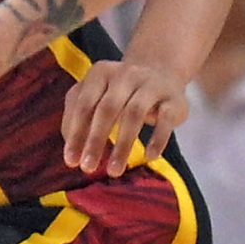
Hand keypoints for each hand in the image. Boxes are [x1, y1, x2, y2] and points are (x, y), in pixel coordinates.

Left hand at [61, 58, 186, 175]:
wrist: (163, 74)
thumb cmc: (122, 93)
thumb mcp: (98, 97)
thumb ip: (79, 117)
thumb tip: (71, 149)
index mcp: (101, 73)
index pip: (84, 104)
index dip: (76, 133)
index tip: (71, 161)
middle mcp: (125, 74)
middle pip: (107, 108)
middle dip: (96, 140)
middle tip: (88, 168)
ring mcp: (151, 84)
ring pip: (134, 114)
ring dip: (123, 145)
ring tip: (114, 171)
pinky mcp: (174, 98)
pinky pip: (165, 119)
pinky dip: (157, 139)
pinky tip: (149, 157)